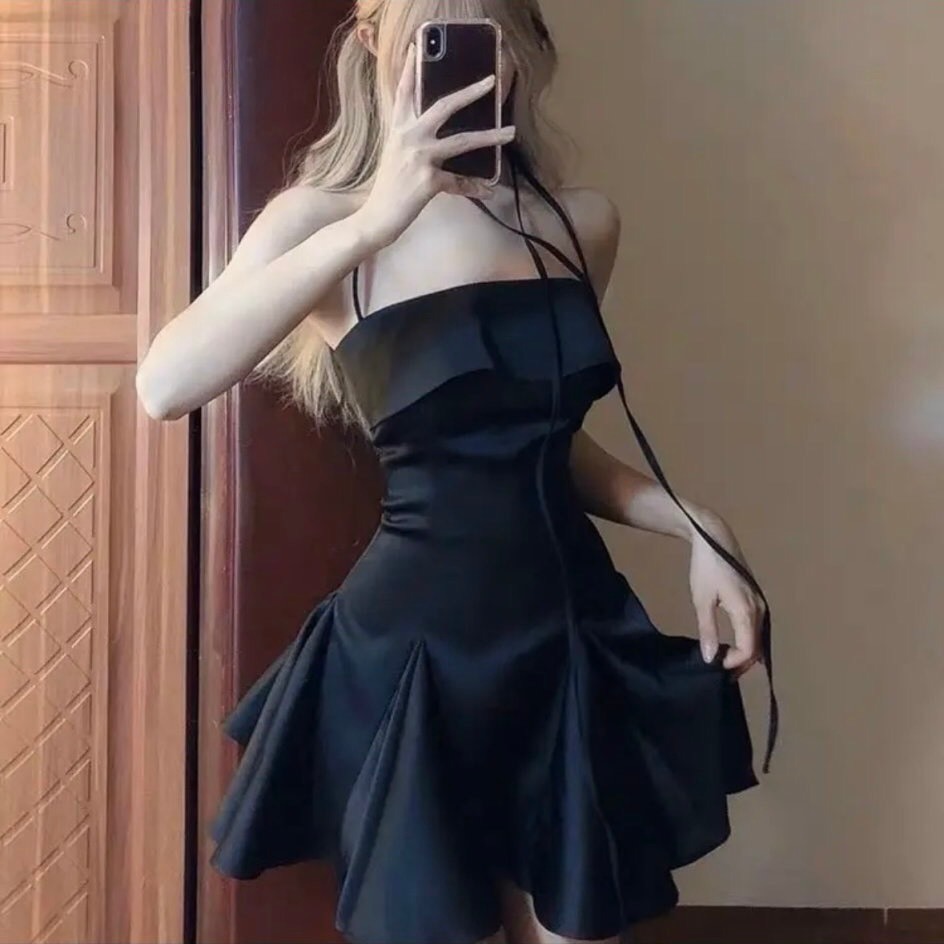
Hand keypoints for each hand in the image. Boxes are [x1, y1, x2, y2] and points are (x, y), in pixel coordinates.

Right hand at [356, 43, 515, 249]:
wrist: (376, 217)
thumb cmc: (388, 189)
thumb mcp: (396, 157)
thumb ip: (413, 142)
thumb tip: (438, 139)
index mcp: (398, 129)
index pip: (404, 92)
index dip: (410, 68)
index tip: (417, 45)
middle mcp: (408, 137)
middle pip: (443, 106)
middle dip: (470, 92)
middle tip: (491, 81)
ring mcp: (419, 158)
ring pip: (461, 141)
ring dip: (490, 136)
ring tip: (510, 132)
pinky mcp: (428, 180)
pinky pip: (459, 181)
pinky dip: (474, 188)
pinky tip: (488, 191)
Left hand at [687, 508, 763, 679]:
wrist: (714, 539)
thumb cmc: (706, 569)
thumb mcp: (702, 600)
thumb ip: (708, 630)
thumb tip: (710, 658)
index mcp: (747, 611)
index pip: (748, 649)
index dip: (734, 664)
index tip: (715, 667)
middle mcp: (760, 610)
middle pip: (757, 647)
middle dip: (741, 662)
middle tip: (720, 670)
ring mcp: (761, 604)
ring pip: (758, 638)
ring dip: (744, 652)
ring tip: (723, 660)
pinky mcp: (756, 600)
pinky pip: (756, 628)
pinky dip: (747, 640)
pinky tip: (731, 644)